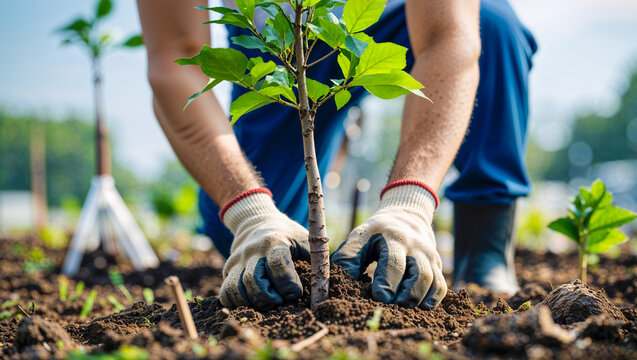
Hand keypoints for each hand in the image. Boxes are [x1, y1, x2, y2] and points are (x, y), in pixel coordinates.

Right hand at [219, 190, 309, 309]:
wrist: (256, 222)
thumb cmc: (287, 235)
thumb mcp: (304, 239)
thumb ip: (315, 260)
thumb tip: (326, 287)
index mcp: (274, 242)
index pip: (278, 265)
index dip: (289, 285)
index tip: (297, 293)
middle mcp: (252, 251)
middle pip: (253, 281)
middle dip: (269, 298)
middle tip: (281, 302)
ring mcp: (237, 261)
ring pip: (235, 289)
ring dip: (252, 303)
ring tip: (268, 303)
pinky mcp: (227, 270)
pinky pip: (225, 293)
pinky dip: (236, 303)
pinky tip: (252, 303)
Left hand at [332, 183, 446, 307]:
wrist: (406, 216)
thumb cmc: (376, 233)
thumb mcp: (359, 236)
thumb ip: (347, 258)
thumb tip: (340, 286)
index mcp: (393, 237)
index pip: (393, 261)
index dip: (387, 282)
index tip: (378, 297)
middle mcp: (415, 245)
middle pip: (418, 273)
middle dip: (404, 295)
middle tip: (389, 306)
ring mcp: (428, 255)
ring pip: (432, 280)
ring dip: (417, 298)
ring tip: (401, 307)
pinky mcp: (436, 265)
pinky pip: (441, 286)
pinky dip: (433, 299)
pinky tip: (420, 306)